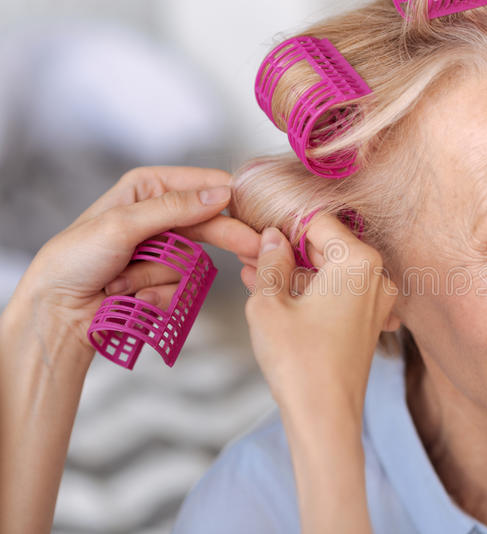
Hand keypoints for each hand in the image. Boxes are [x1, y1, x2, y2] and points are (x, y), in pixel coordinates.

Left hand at [5, 166, 260, 367]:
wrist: (56, 311)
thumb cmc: (74, 260)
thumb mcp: (121, 225)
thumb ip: (174, 208)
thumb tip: (221, 194)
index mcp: (147, 188)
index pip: (204, 185)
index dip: (232, 199)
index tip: (258, 216)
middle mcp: (159, 215)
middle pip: (211, 224)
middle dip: (226, 241)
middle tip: (255, 251)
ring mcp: (162, 250)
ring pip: (193, 262)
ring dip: (159, 277)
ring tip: (123, 283)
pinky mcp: (163, 281)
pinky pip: (182, 288)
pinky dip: (156, 296)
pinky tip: (129, 298)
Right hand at [240, 212, 394, 533]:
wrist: (325, 419)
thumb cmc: (297, 361)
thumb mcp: (269, 303)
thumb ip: (270, 262)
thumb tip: (271, 238)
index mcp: (359, 261)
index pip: (316, 222)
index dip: (283, 224)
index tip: (257, 227)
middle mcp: (377, 276)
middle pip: (326, 246)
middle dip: (287, 249)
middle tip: (249, 254)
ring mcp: (377, 301)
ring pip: (329, 272)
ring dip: (294, 271)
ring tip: (253, 275)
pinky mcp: (369, 322)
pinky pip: (337, 294)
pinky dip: (309, 291)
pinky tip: (275, 294)